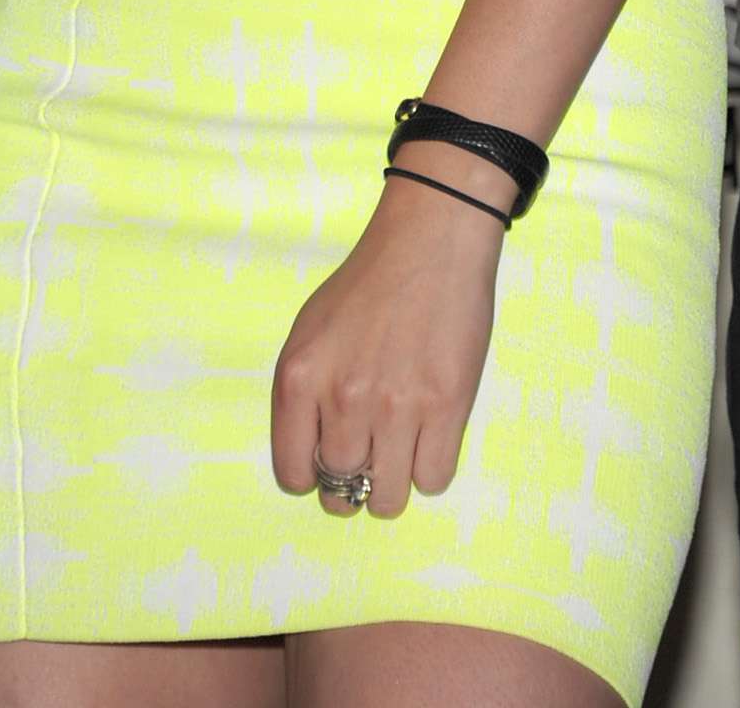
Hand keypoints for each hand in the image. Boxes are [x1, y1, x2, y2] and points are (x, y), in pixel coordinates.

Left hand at [269, 159, 507, 516]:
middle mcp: (342, 398)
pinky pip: (433, 480)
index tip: (329, 458)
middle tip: (370, 453)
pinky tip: (430, 435)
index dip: (312, 474)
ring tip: (400, 451)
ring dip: (392, 485)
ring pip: (387, 498)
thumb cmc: (369, 283)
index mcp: (299, 378)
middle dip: (353, 482)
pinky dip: (430, 469)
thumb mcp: (311, 330)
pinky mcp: (447, 406)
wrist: (431, 240)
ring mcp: (396, 405)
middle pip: (341, 490)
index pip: (293, 475)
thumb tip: (317, 459)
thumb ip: (304, 395)